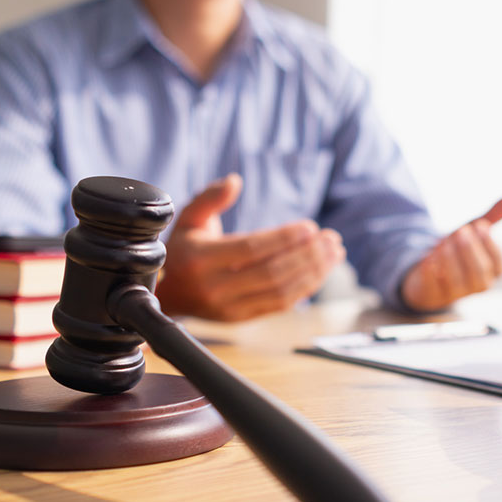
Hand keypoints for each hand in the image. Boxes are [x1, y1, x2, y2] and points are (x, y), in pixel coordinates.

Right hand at [156, 174, 345, 321]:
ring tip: (334, 253)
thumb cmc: (183, 250)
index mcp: (199, 259)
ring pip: (280, 293)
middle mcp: (214, 288)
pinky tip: (320, 272)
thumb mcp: (188, 218)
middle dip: (307, 256)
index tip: (310, 227)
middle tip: (331, 240)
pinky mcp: (241, 319)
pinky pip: (279, 305)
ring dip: (313, 273)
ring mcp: (228, 308)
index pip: (251, 249)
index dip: (284, 239)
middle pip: (271, 273)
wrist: (168, 294)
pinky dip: (304, 289)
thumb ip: (210, 197)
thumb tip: (235, 181)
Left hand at [401, 196, 501, 311]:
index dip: (488, 243)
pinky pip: (433, 286)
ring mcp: (456, 294)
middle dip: (469, 249)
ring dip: (449, 258)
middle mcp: (478, 285)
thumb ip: (492, 218)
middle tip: (459, 230)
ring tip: (442, 241)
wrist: (428, 270)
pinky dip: (430, 270)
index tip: (478, 225)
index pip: (498, 262)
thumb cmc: (457, 251)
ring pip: (457, 280)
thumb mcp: (473, 232)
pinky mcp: (433, 295)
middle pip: (479, 271)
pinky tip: (428, 257)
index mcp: (493, 271)